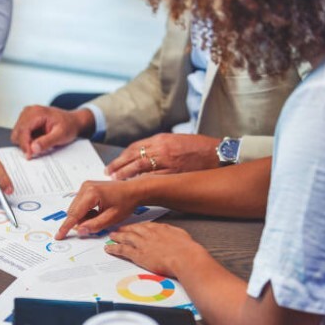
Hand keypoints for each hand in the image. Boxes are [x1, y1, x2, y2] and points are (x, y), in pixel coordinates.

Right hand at [11, 106, 94, 158]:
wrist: (72, 121)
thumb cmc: (68, 126)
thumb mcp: (61, 135)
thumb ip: (47, 142)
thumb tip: (33, 148)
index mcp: (36, 112)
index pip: (23, 130)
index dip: (24, 145)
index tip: (29, 156)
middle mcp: (28, 111)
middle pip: (17, 133)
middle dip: (25, 144)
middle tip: (37, 150)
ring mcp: (26, 115)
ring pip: (17, 134)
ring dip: (26, 142)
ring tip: (40, 143)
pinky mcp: (26, 120)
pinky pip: (20, 134)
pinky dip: (27, 140)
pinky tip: (37, 140)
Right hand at [55, 180, 140, 239]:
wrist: (133, 190)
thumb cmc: (126, 201)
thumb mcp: (112, 217)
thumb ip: (95, 225)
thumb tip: (80, 230)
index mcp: (91, 193)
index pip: (74, 214)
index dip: (66, 227)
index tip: (59, 236)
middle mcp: (85, 187)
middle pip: (73, 211)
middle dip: (81, 221)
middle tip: (96, 223)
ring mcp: (85, 186)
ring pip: (76, 208)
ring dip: (84, 216)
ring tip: (100, 215)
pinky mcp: (86, 188)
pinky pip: (80, 204)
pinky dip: (86, 211)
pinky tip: (98, 211)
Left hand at [105, 222, 205, 277]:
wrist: (185, 257)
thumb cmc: (187, 250)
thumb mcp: (181, 235)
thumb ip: (174, 234)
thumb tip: (174, 235)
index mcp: (160, 228)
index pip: (145, 226)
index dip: (138, 227)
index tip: (134, 227)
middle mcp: (149, 234)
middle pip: (134, 229)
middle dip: (125, 229)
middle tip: (119, 229)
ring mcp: (143, 243)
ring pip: (126, 237)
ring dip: (117, 236)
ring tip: (111, 236)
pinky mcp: (138, 254)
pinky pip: (123, 250)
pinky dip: (114, 249)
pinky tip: (109, 249)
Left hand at [106, 133, 220, 179]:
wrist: (216, 153)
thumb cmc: (197, 147)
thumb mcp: (175, 140)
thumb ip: (158, 146)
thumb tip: (141, 155)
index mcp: (160, 139)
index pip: (134, 147)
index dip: (122, 157)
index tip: (113, 164)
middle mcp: (161, 148)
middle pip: (133, 156)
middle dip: (118, 165)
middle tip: (108, 172)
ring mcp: (167, 160)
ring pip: (140, 166)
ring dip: (125, 174)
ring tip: (116, 180)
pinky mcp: (174, 172)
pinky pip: (153, 177)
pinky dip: (141, 181)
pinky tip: (133, 185)